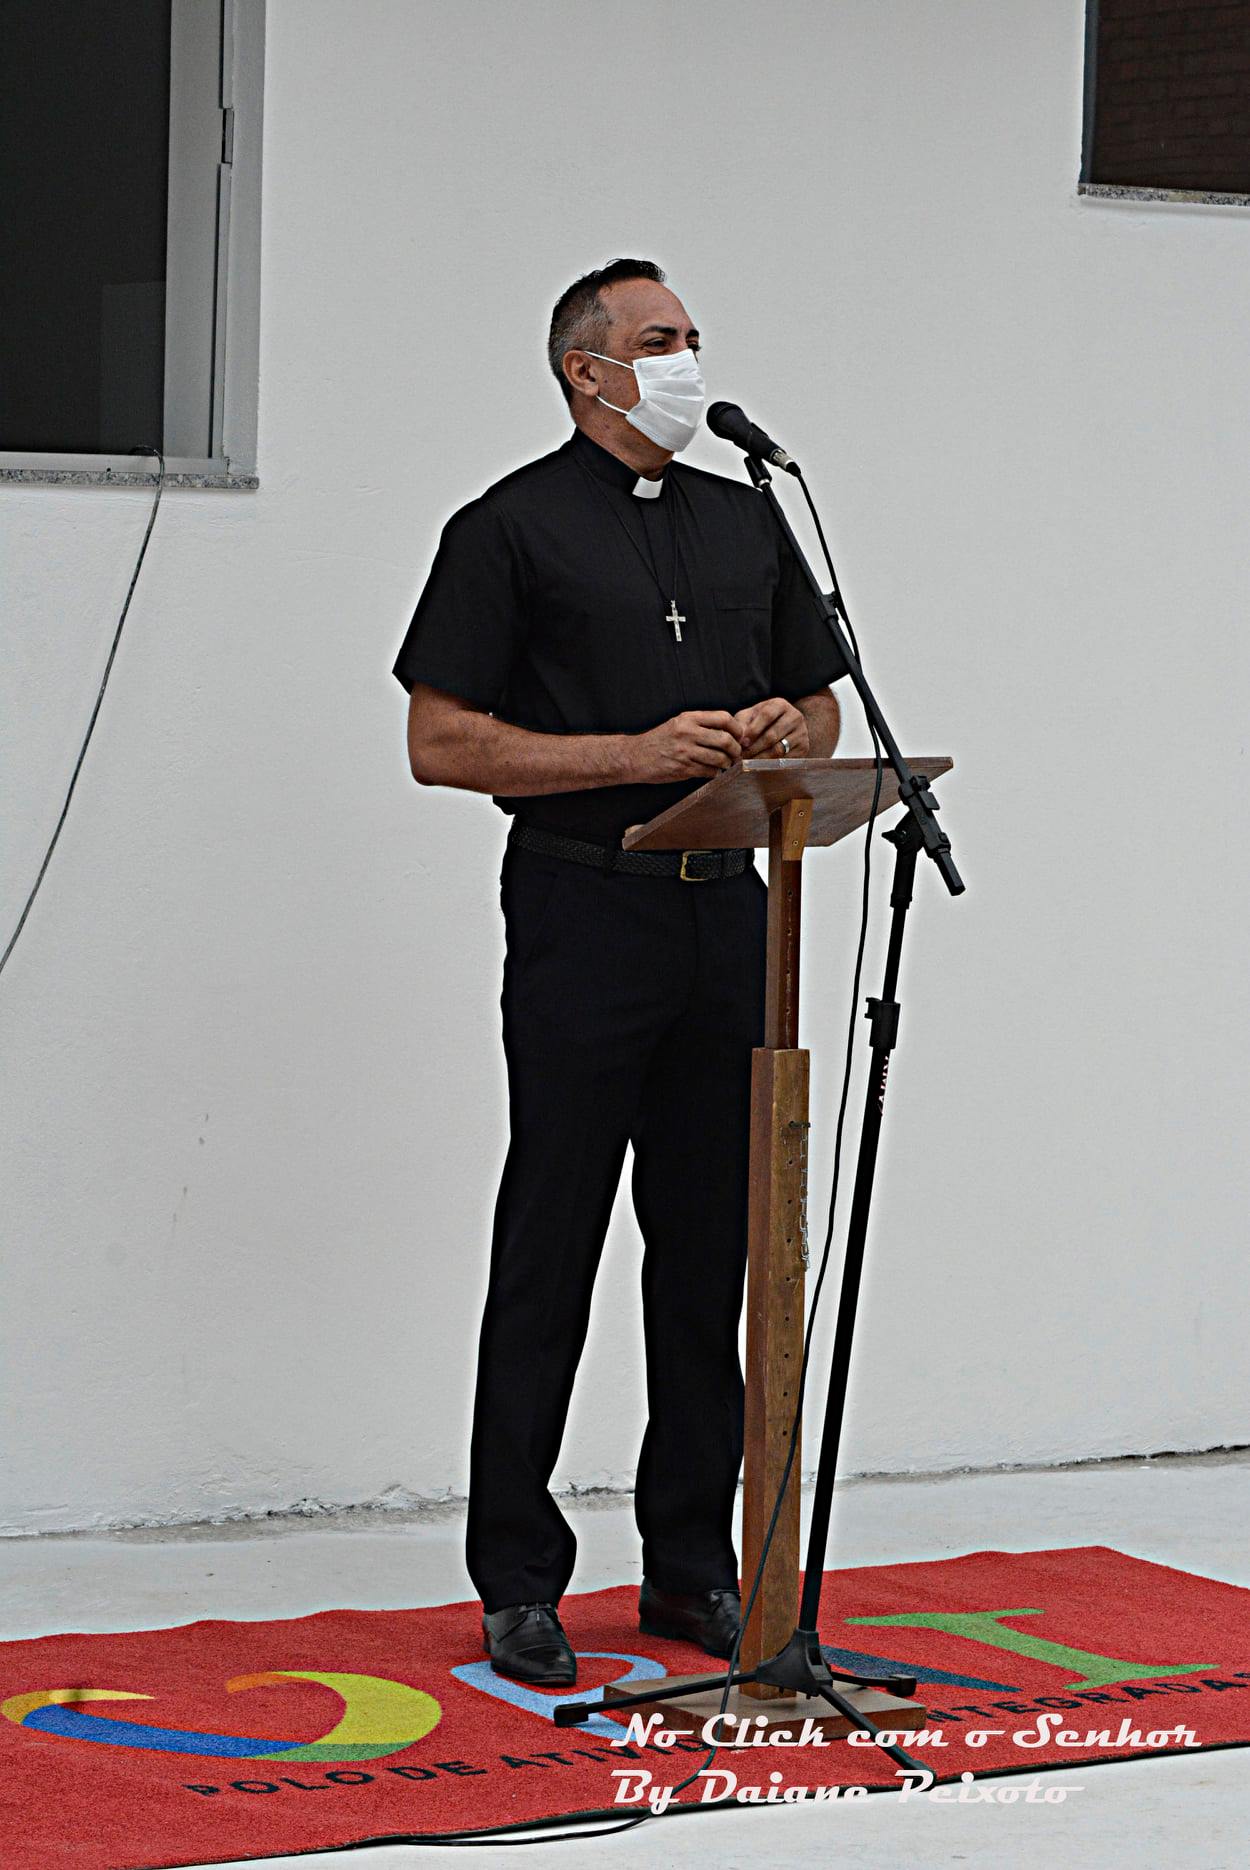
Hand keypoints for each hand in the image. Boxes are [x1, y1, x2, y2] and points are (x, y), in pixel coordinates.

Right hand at [626, 709, 747, 782]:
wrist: (634, 756)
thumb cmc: (658, 740)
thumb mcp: (678, 724)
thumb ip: (700, 725)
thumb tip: (728, 732)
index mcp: (688, 719)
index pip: (723, 718)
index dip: (736, 728)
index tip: (738, 736)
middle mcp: (687, 733)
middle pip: (725, 739)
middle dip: (735, 749)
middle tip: (735, 754)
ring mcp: (685, 752)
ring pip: (719, 758)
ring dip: (726, 763)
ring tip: (725, 764)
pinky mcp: (682, 769)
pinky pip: (708, 771)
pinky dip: (714, 773)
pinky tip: (711, 771)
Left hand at [732, 697, 808, 757]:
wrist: (783, 729)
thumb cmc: (760, 722)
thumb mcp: (750, 717)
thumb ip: (742, 724)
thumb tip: (741, 739)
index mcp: (780, 704)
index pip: (767, 715)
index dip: (753, 730)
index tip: (742, 742)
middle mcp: (795, 716)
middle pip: (773, 735)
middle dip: (755, 748)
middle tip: (742, 756)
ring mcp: (801, 732)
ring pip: (779, 749)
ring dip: (761, 758)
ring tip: (748, 762)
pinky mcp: (804, 747)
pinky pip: (786, 759)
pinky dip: (771, 764)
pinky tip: (760, 765)